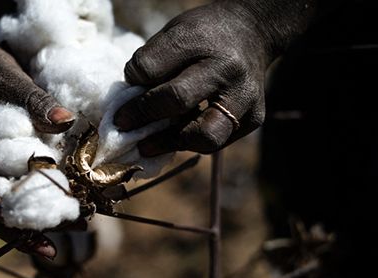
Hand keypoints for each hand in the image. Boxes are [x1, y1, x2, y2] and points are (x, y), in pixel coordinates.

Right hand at [0, 0, 73, 256]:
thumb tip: (67, 121)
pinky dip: (39, 205)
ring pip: (2, 207)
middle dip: (16, 229)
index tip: (2, 210)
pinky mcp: (5, 163)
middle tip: (50, 248)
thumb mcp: (5, 74)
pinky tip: (67, 213)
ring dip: (31, 226)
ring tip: (67, 238)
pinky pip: (18, 190)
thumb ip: (33, 97)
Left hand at [114, 0, 313, 154]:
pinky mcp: (254, 118)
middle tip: (124, 125)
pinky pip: (216, 143)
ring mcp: (244, 96)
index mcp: (199, 39)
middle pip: (177, 99)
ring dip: (169, 143)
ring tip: (146, 145)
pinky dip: (190, 143)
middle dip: (144, 116)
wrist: (253, 32)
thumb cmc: (202, 36)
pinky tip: (174, 138)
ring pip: (204, 136)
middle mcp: (226, 68)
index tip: (124, 93)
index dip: (132, 83)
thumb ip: (151, 64)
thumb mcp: (174, 33)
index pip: (152, 67)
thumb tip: (129, 103)